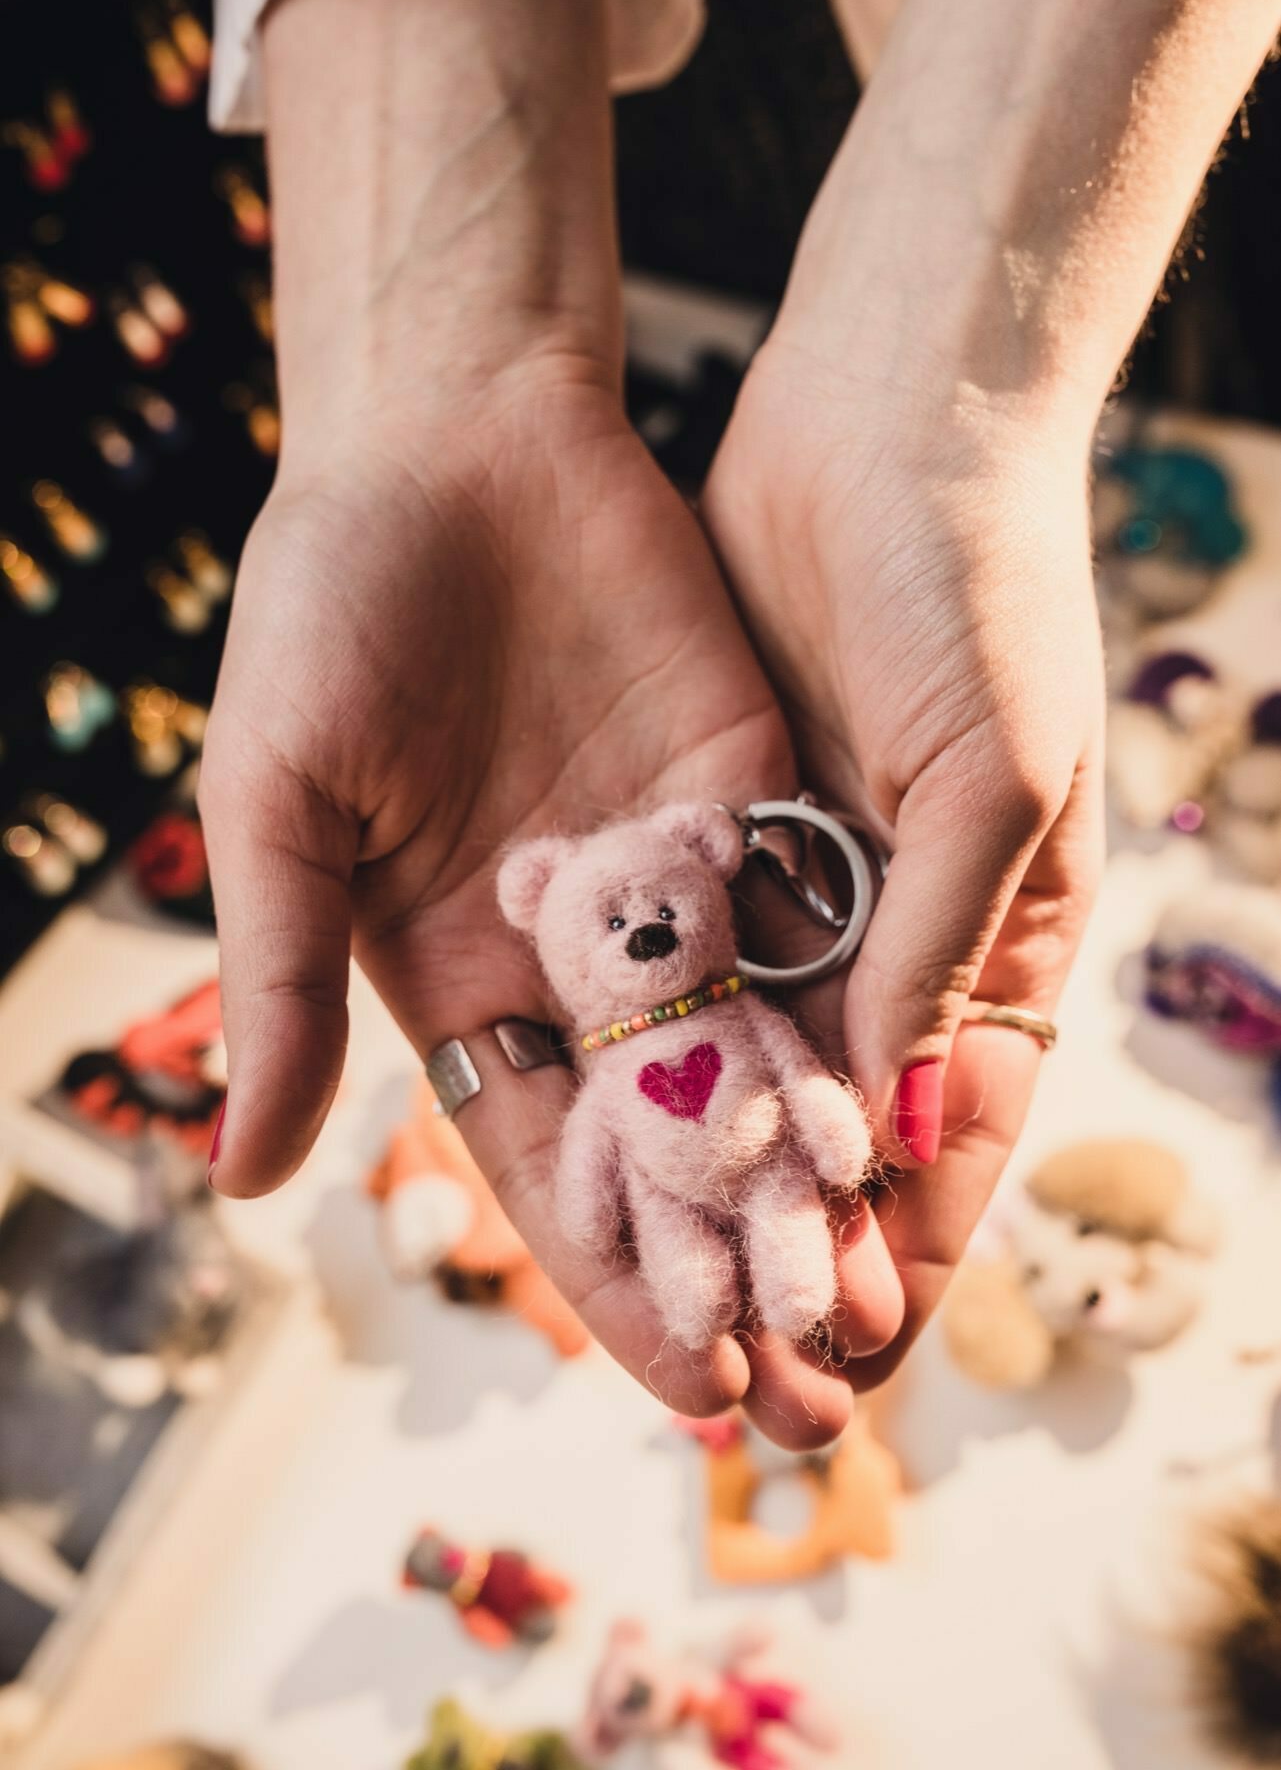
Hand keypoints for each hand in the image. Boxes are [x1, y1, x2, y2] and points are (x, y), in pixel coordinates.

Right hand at [200, 368, 900, 1443]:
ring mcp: (670, 874)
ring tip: (880, 1288)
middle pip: (664, 1133)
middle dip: (731, 1254)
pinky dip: (858, 1014)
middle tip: (813, 1384)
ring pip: (753, 1047)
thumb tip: (239, 1179)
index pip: (544, 1158)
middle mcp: (571, 949)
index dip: (608, 1270)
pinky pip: (810, 918)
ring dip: (811, 1169)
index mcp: (451, 973)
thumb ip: (275, 982)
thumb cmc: (326, 610)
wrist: (450, 434)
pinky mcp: (751, 790)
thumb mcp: (280, 805)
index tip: (683, 1377)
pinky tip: (910, 1109)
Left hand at [703, 335, 1105, 1386]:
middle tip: (731, 1389)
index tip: (851, 1368)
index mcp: (997, 940)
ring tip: (653, 1300)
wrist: (881, 427)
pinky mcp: (702, 832)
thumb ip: (940, 951)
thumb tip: (897, 1125)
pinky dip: (640, 1062)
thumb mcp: (991, 778)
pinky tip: (595, 1147)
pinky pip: (665, 972)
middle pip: (835, 1137)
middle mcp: (892, 936)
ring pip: (739, 1073)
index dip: (908, 1255)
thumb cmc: (983, 593)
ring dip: (702, 1188)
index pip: (955, 1141)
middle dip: (787, 1256)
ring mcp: (793, 889)